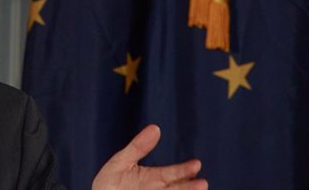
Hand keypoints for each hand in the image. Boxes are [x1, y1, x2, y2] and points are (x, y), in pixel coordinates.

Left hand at [92, 124, 207, 189]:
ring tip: (200, 189)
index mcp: (152, 178)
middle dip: (189, 187)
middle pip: (176, 188)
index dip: (183, 170)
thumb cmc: (109, 182)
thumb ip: (138, 147)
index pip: (171, 173)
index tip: (196, 164)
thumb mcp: (121, 161)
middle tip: (202, 183)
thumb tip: (156, 128)